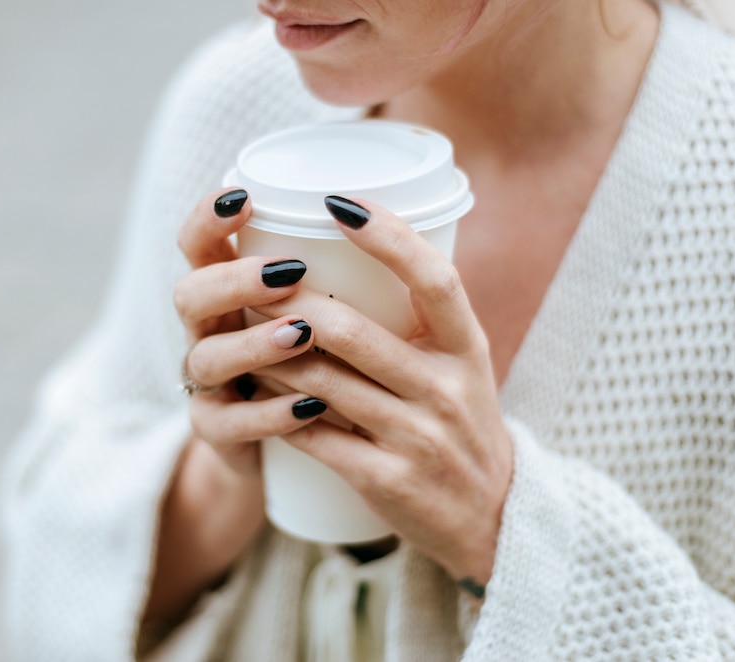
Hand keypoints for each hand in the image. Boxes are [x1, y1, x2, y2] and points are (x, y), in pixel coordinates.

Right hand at [173, 188, 328, 475]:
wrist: (283, 451)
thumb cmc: (313, 362)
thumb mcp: (320, 311)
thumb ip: (336, 273)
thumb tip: (391, 217)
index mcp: (226, 290)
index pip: (198, 245)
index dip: (208, 219)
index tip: (244, 196)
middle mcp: (208, 331)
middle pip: (189, 295)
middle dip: (234, 280)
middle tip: (289, 272)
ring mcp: (208, 384)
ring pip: (206, 359)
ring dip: (253, 344)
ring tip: (302, 334)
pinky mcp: (218, 432)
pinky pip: (231, 423)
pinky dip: (270, 413)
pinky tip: (310, 405)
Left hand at [253, 196, 513, 587]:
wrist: (493, 516)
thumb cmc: (463, 425)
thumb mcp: (463, 368)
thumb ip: (419, 321)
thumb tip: (349, 256)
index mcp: (468, 349)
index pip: (435, 278)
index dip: (388, 236)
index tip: (339, 202)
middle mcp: (447, 389)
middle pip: (351, 330)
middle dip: (289, 301)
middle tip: (253, 281)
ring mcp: (417, 437)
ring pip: (319, 380)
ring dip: (269, 352)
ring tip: (241, 329)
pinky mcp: (386, 480)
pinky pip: (312, 433)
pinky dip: (275, 407)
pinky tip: (252, 389)